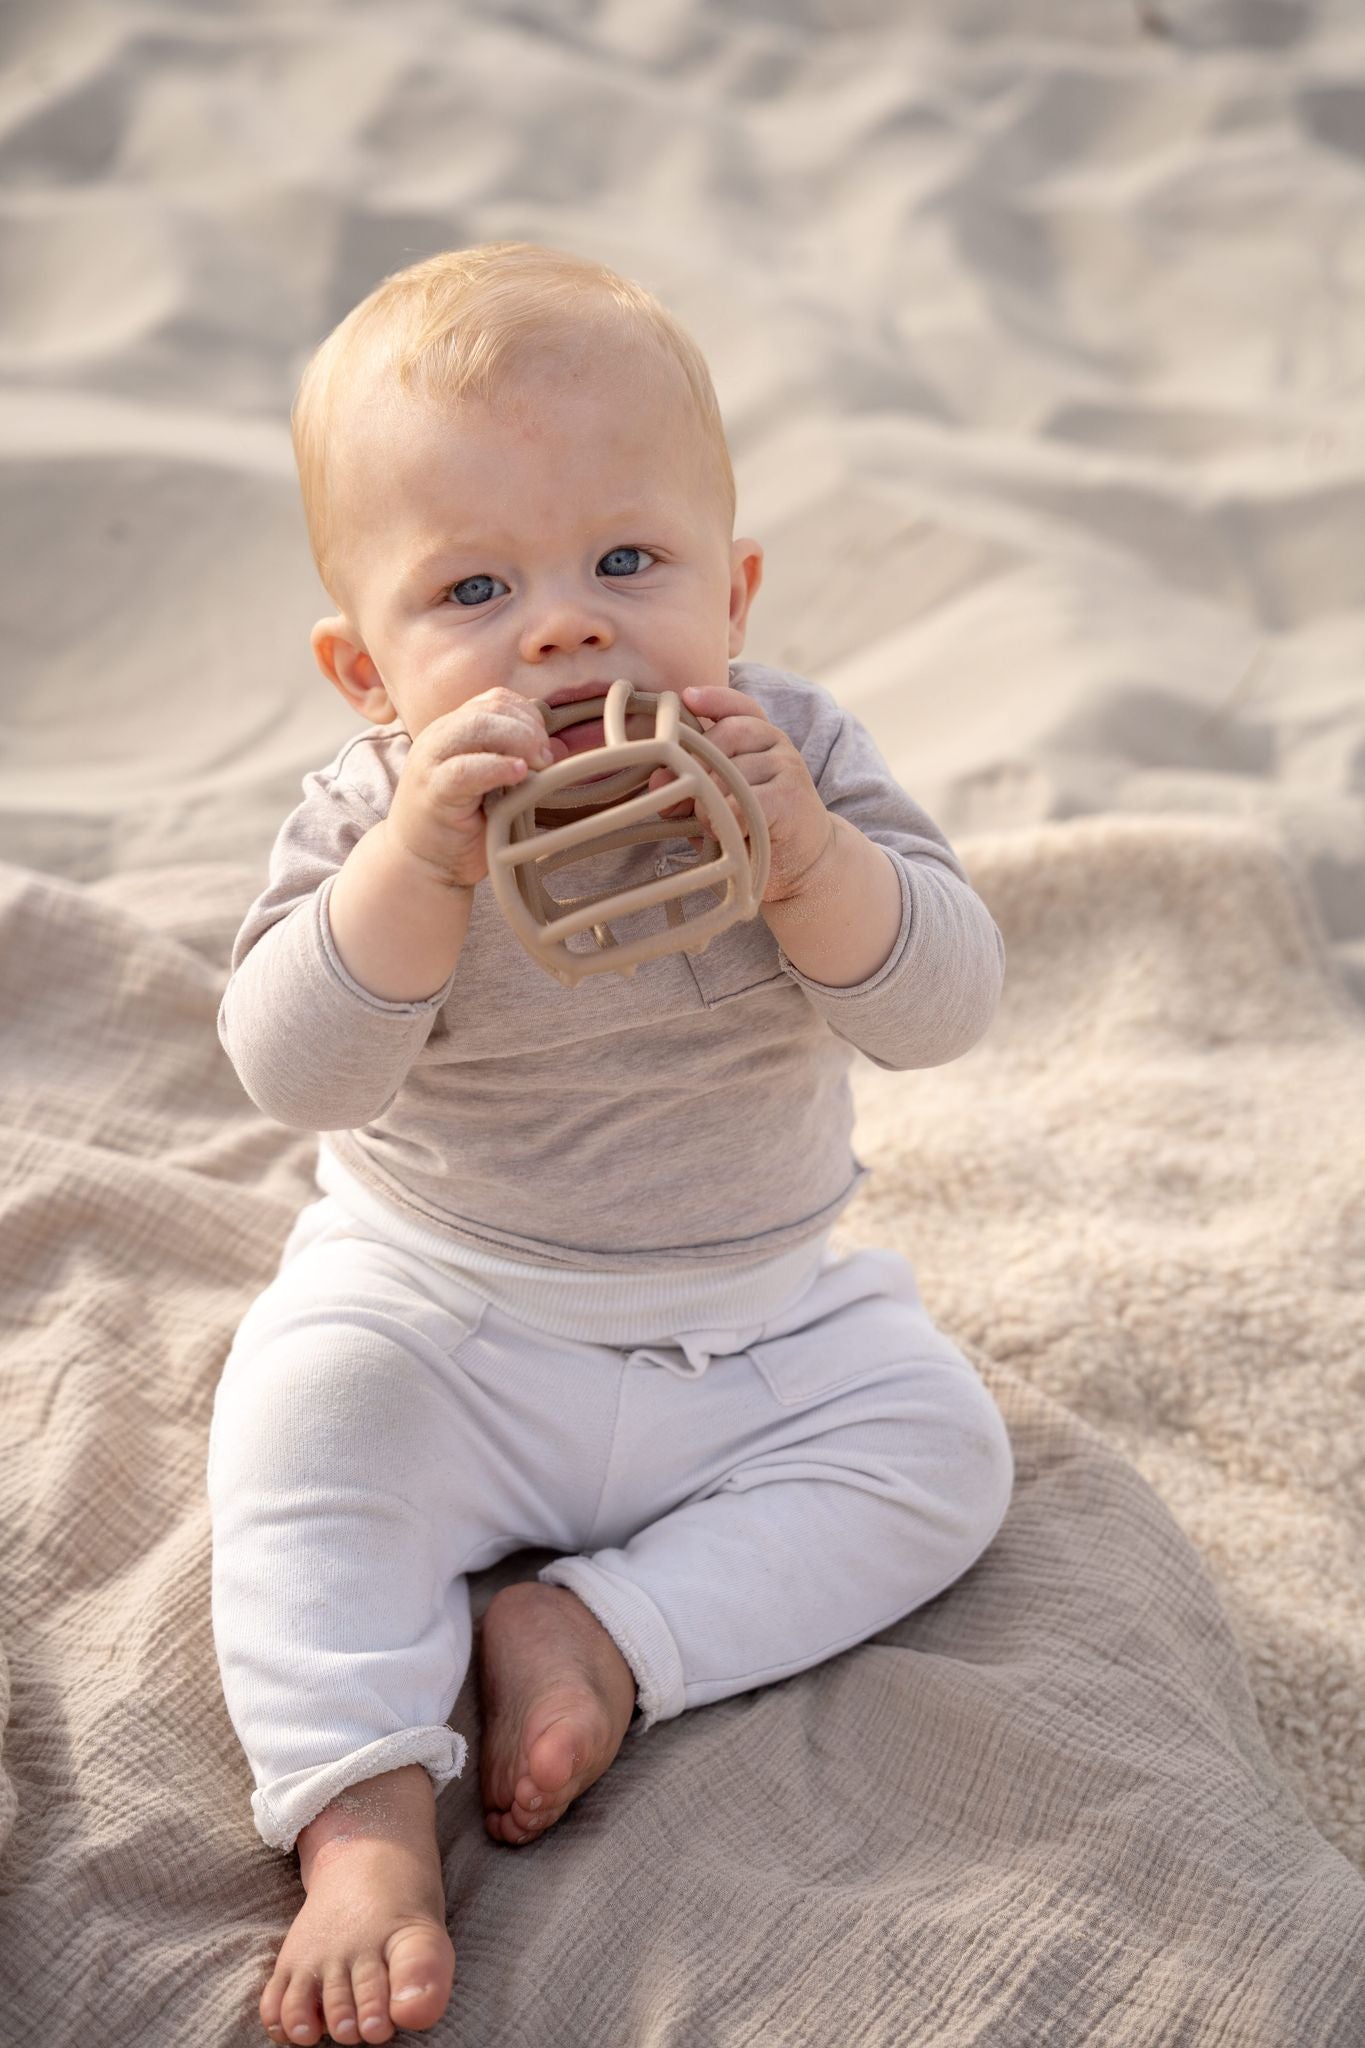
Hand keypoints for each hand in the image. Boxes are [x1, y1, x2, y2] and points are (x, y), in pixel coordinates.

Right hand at [384, 688, 567, 888]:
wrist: (421, 864)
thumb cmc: (463, 826)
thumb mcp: (497, 786)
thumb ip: (520, 762)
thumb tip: (559, 748)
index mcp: (455, 730)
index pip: (496, 699)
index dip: (528, 715)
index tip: (547, 747)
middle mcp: (440, 737)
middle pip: (489, 707)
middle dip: (528, 728)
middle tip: (548, 760)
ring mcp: (432, 761)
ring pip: (476, 726)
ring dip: (518, 741)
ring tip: (538, 766)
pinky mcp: (433, 791)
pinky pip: (465, 769)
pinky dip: (497, 767)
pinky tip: (519, 775)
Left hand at [648, 683, 835, 904]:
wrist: (804, 865)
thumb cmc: (751, 830)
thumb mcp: (714, 803)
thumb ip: (687, 786)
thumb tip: (656, 780)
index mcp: (759, 737)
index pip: (738, 706)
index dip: (714, 699)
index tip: (686, 698)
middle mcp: (776, 744)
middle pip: (726, 734)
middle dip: (695, 765)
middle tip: (680, 803)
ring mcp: (787, 766)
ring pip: (731, 770)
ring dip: (711, 800)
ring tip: (712, 826)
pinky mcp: (791, 794)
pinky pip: (744, 798)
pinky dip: (728, 817)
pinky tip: (732, 832)